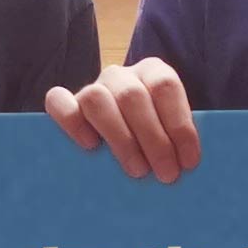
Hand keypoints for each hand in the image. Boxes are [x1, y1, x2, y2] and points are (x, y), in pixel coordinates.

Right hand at [46, 59, 200, 181]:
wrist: (127, 139)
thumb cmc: (155, 143)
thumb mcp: (173, 136)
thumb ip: (180, 142)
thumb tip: (189, 167)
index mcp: (153, 72)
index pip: (165, 86)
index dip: (179, 124)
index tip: (189, 161)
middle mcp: (121, 75)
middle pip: (132, 96)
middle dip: (154, 139)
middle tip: (166, 174)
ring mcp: (92, 88)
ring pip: (96, 99)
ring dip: (120, 138)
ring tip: (136, 170)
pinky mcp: (66, 104)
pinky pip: (58, 102)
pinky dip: (72, 122)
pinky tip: (90, 145)